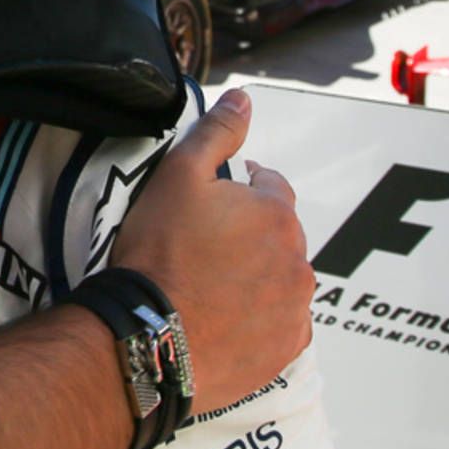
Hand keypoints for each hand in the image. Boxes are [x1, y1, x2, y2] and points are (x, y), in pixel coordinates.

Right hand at [109, 87, 311, 410]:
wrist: (151, 336)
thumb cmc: (160, 255)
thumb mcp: (178, 176)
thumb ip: (217, 132)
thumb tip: (243, 98)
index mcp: (277, 214)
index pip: (271, 186)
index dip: (242, 189)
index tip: (216, 203)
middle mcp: (298, 261)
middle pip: (279, 235)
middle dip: (251, 234)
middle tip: (206, 246)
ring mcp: (295, 309)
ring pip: (282, 280)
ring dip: (259, 277)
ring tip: (212, 286)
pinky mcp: (284, 349)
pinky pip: (281, 325)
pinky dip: (261, 319)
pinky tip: (225, 319)